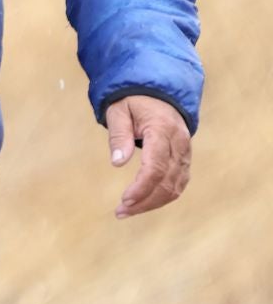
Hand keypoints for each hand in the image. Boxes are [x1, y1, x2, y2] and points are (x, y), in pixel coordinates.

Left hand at [106, 94, 191, 219]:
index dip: (141, 188)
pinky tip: (145, 202)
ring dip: (153, 202)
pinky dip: (164, 196)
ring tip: (128, 211)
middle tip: (121, 212)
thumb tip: (117, 163)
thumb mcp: (118, 110)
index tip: (124, 201)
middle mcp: (179, 143)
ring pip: (176, 186)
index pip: (156, 167)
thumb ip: (119, 135)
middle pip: (167, 182)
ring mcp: (185, 152)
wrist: (159, 90)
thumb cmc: (133, 100)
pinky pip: (179, 183)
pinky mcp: (185, 159)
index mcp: (162, 130)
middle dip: (145, 201)